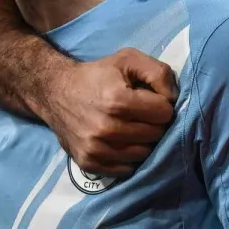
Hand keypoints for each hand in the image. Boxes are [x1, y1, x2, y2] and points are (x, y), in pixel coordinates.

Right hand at [42, 49, 178, 176]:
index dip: (162, 105)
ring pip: (143, 153)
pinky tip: (122, 141)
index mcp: (118, 101)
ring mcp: (95, 148)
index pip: (164, 113)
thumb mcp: (129, 59)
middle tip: (141, 114)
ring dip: (143, 141)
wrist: (54, 92)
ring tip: (132, 127)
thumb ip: (159, 73)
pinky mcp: (88, 162)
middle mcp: (106, 128)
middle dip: (154, 123)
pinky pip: (125, 169)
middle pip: (156, 135)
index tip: (151, 100)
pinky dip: (128, 157)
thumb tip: (174, 99)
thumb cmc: (98, 75)